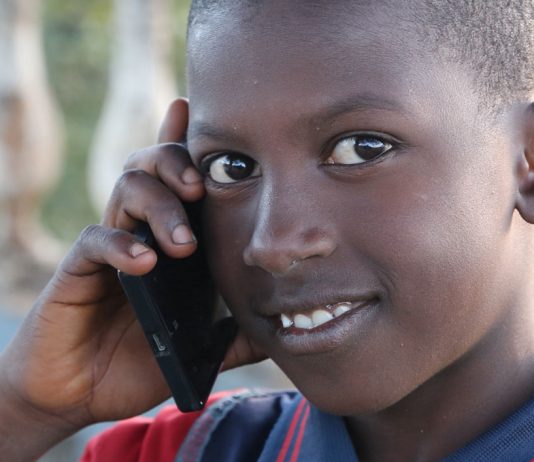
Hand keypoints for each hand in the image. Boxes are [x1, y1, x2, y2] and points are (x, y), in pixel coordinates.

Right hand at [0, 99, 264, 459]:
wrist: (81, 392)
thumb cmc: (138, 362)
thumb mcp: (195, 347)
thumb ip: (234, 338)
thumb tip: (276, 331)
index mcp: (168, 242)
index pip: (177, 183)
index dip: (185, 146)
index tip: (197, 113)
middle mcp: (138, 233)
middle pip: (150, 168)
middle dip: (175, 164)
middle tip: (198, 188)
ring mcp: (108, 248)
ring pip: (126, 190)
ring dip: (158, 207)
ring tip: (182, 244)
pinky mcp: (76, 271)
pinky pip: (94, 240)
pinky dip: (120, 245)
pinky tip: (144, 262)